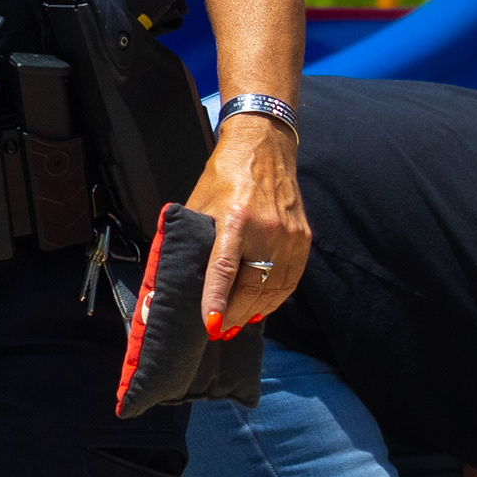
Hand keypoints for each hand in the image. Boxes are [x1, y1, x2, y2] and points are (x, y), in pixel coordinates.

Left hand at [191, 112, 306, 334]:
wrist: (264, 148)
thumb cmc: (224, 176)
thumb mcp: (199, 203)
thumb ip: (192, 238)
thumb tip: (173, 272)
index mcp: (235, 219)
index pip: (225, 268)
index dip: (217, 299)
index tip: (211, 323)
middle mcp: (267, 230)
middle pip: (252, 286)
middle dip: (234, 313)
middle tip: (219, 328)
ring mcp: (290, 236)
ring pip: (274, 289)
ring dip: (254, 311)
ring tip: (236, 323)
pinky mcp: (303, 238)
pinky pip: (290, 280)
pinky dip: (275, 298)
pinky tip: (260, 307)